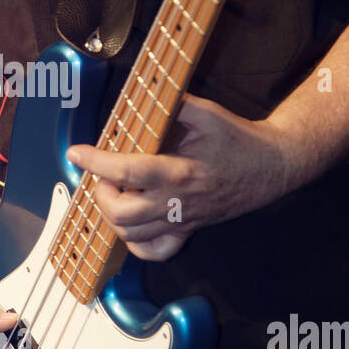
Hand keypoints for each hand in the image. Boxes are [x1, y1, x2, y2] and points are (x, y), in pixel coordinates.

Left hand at [66, 93, 290, 260]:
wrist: (272, 167)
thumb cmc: (237, 138)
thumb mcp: (205, 111)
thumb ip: (170, 104)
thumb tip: (139, 97)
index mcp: (179, 171)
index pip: (125, 170)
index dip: (95, 162)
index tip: (77, 152)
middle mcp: (177, 203)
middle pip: (121, 214)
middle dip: (101, 193)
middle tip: (103, 174)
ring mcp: (182, 221)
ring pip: (131, 236)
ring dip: (112, 215)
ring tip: (114, 192)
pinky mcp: (188, 230)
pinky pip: (154, 251)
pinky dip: (133, 241)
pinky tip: (131, 221)